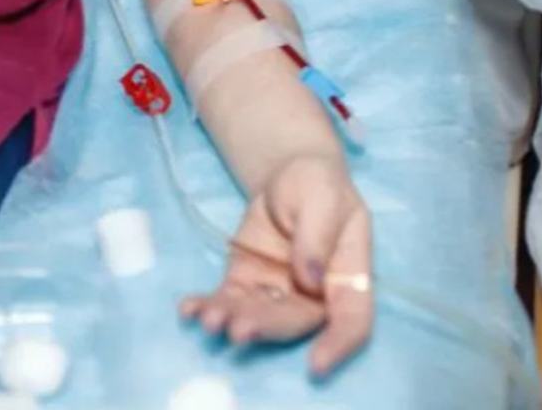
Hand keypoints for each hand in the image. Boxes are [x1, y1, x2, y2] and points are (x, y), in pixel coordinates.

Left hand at [180, 154, 372, 376]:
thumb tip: (309, 278)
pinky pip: (228, 300)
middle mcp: (314, 295)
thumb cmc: (318, 186)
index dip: (338, 345)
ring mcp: (277, 292)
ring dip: (234, 321)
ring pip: (258, 316)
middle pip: (295, 322)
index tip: (316, 364)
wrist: (288, 177)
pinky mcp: (246, 283)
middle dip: (267, 328)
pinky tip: (188, 309)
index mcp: (348, 277)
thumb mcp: (324, 197)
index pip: (352, 320)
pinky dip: (207, 306)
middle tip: (239, 330)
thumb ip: (319, 234)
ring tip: (209, 319)